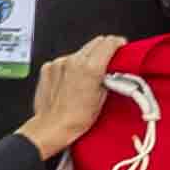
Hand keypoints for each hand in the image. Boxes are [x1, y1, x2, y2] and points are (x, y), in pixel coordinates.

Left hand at [17, 35, 129, 157]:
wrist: (51, 127)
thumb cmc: (75, 119)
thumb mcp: (101, 99)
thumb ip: (109, 79)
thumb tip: (112, 71)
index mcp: (90, 68)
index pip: (109, 42)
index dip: (118, 43)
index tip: (121, 47)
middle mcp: (74, 61)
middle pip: (95, 42)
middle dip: (104, 49)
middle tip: (108, 62)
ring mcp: (59, 62)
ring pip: (80, 51)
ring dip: (87, 59)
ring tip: (87, 77)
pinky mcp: (48, 67)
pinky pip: (65, 60)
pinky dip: (71, 67)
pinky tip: (71, 82)